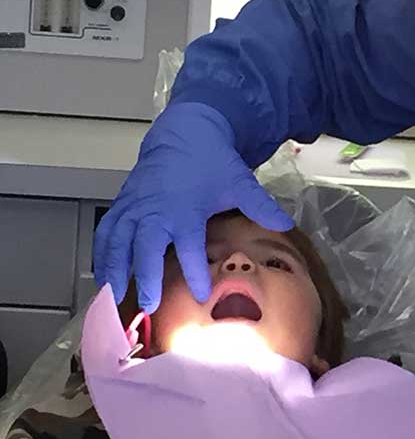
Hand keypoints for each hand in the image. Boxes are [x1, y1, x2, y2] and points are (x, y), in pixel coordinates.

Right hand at [94, 102, 293, 311]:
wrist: (186, 133)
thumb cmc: (212, 162)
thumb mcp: (240, 183)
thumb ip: (261, 206)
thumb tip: (287, 224)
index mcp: (186, 209)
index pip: (190, 247)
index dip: (195, 272)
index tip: (202, 295)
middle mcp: (156, 210)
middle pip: (145, 247)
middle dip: (145, 276)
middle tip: (149, 305)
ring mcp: (136, 206)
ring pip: (118, 240)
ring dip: (114, 268)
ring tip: (114, 295)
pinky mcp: (123, 203)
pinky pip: (107, 230)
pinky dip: (102, 251)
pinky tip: (102, 272)